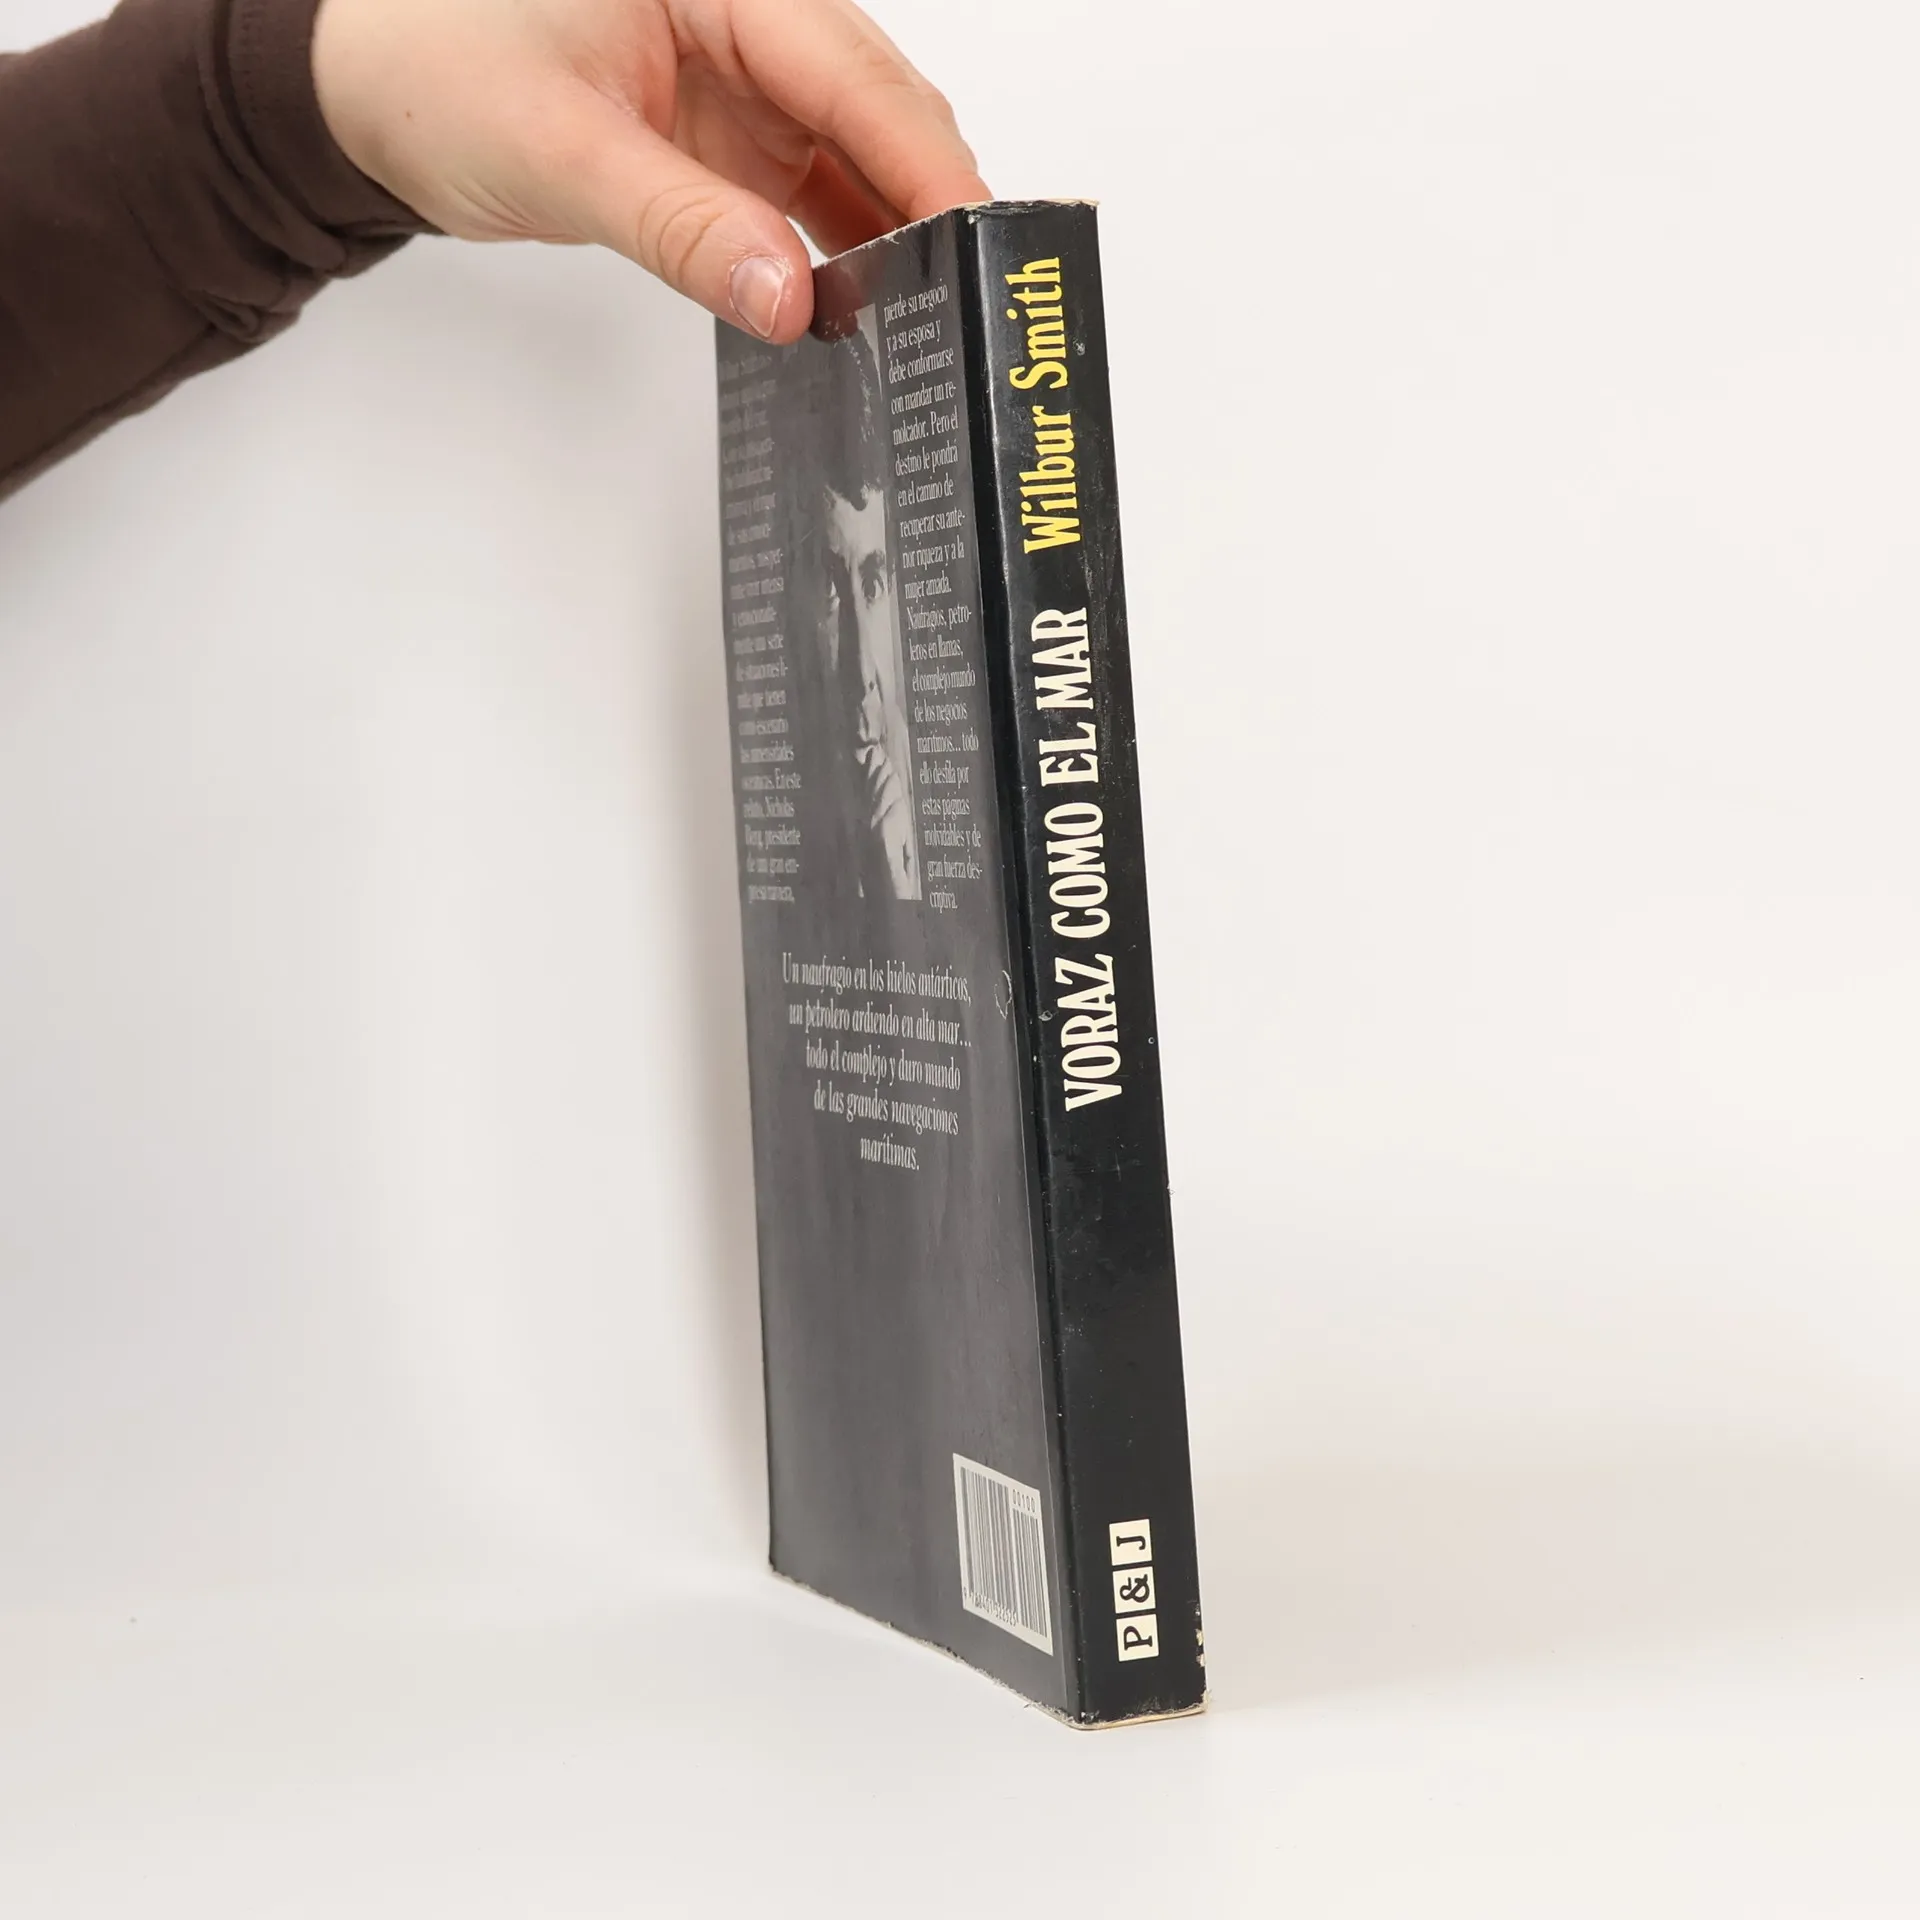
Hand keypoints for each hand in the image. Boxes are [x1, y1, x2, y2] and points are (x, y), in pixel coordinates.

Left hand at [311, 0, 989, 343]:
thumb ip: (682, 226)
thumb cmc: (435, 67)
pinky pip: (817, 199)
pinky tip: (867, 311)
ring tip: (936, 322)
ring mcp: (748, 85)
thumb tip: (789, 299)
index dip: (928, 162)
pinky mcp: (734, 144)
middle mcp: (751, 21)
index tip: (981, 243)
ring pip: (860, 161)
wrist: (369, 86)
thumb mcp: (560, 150)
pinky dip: (847, 256)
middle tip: (979, 303)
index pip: (857, 74)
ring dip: (897, 238)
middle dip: (934, 203)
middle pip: (881, 113)